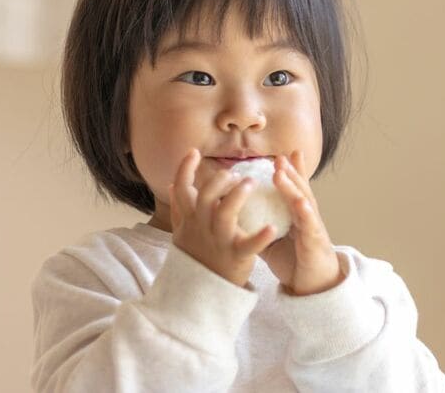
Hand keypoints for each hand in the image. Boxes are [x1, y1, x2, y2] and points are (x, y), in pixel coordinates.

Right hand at [169, 149, 276, 286]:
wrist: (200, 293)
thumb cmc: (196, 256)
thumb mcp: (182, 232)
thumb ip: (179, 207)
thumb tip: (172, 184)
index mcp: (191, 219)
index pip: (182, 190)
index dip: (185, 169)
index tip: (193, 152)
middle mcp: (202, 227)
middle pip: (205, 198)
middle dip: (219, 182)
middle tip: (235, 173)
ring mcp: (218, 241)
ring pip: (225, 214)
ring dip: (237, 196)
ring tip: (250, 182)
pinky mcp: (236, 256)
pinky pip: (249, 245)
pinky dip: (260, 237)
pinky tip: (272, 227)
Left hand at [259, 150, 344, 295]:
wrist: (314, 286)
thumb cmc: (295, 261)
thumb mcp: (273, 242)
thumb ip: (260, 228)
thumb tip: (239, 218)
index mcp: (296, 216)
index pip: (292, 190)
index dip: (288, 173)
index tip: (280, 156)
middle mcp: (306, 217)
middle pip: (299, 190)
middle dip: (290, 171)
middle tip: (278, 157)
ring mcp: (312, 227)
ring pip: (303, 202)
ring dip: (293, 186)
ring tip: (281, 172)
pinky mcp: (315, 242)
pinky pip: (309, 226)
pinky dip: (305, 212)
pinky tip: (299, 202)